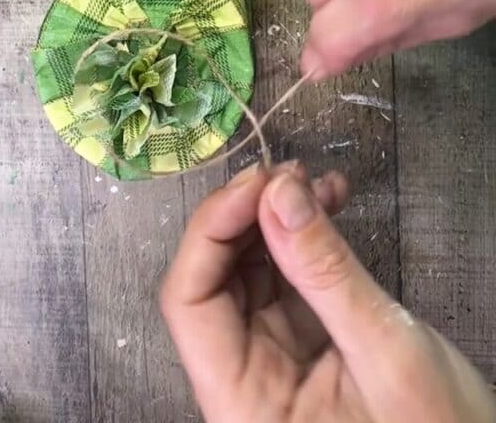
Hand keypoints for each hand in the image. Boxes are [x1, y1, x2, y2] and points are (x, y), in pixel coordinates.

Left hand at [161, 165, 493, 422]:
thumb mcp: (384, 349)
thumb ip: (326, 271)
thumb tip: (278, 193)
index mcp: (242, 401)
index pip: (190, 303)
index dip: (211, 233)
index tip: (255, 185)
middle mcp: (244, 379)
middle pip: (213, 279)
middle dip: (247, 216)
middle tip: (287, 174)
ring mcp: (272, 357)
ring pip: (248, 269)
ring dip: (275, 217)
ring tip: (312, 181)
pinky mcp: (302, 340)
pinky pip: (286, 276)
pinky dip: (302, 235)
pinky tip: (327, 201)